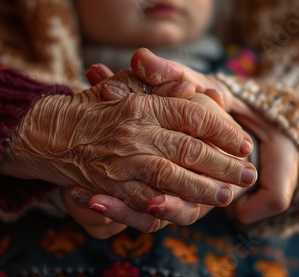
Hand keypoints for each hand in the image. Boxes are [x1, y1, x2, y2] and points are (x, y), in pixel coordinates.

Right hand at [88, 56, 298, 225]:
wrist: (51, 134)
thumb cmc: (97, 110)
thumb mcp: (128, 89)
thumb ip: (161, 87)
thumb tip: (196, 90)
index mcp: (143, 106)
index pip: (193, 116)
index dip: (223, 131)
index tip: (243, 144)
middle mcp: (135, 133)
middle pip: (189, 150)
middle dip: (223, 165)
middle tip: (247, 175)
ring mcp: (122, 162)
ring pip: (171, 179)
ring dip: (203, 190)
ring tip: (228, 196)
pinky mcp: (109, 187)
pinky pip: (144, 203)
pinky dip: (169, 209)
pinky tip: (189, 211)